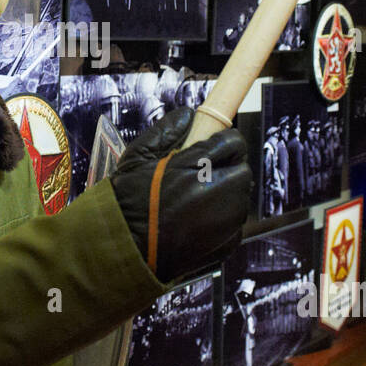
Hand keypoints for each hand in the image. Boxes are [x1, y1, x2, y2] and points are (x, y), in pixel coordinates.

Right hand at [110, 108, 251, 282]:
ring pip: (239, 198)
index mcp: (200, 168)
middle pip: (242, 170)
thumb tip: (187, 115)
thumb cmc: (127, 203)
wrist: (124, 251)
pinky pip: (233, 224)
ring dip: (223, 195)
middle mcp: (220, 194)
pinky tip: (193, 222)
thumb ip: (166, 131)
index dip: (221, 144)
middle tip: (196, 177)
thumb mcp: (138, 157)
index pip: (234, 142)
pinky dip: (220, 221)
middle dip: (224, 170)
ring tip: (191, 202)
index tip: (208, 149)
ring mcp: (226, 223)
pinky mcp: (227, 244)